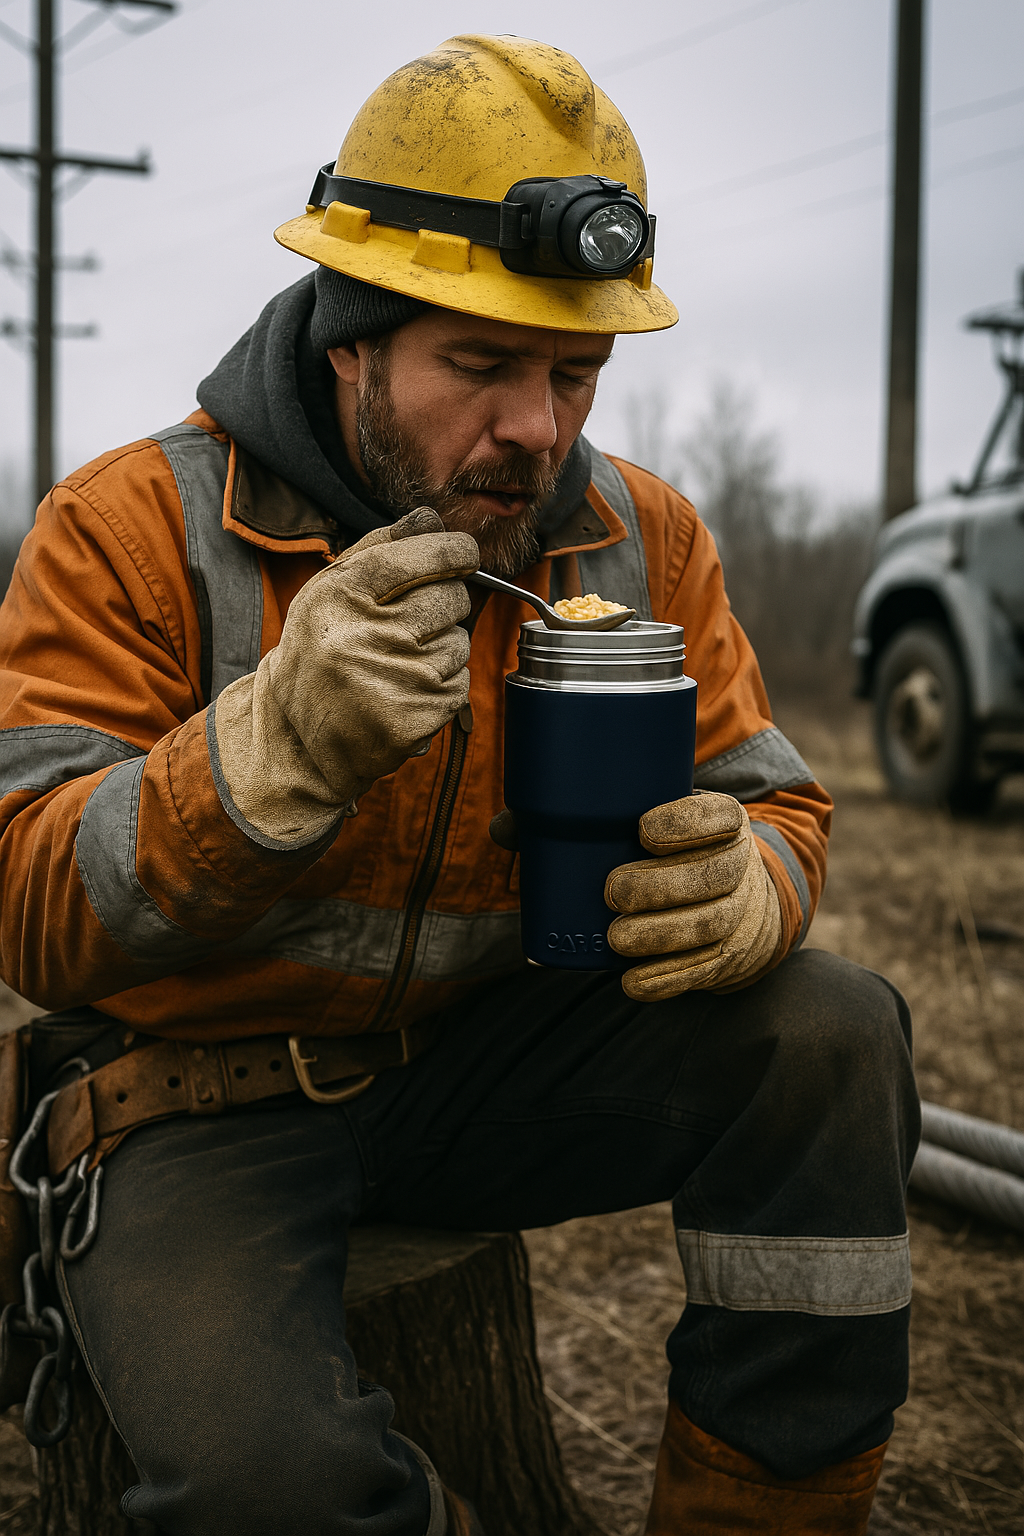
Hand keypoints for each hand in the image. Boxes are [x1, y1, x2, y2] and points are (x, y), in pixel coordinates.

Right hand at [215, 509, 477, 842]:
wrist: (296, 735)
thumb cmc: (321, 651)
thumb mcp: (332, 591)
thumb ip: (381, 548)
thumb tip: (431, 519)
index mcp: (340, 597)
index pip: (414, 556)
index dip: (452, 551)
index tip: (465, 553)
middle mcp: (363, 637)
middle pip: (450, 599)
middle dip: (445, 604)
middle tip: (413, 623)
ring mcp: (391, 680)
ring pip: (459, 643)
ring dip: (442, 650)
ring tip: (399, 663)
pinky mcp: (413, 717)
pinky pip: (459, 683)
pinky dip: (443, 686)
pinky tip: (406, 691)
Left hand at [604, 792, 782, 999]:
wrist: (745, 902)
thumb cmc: (683, 851)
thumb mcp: (677, 819)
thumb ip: (633, 811)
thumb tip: (550, 823)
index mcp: (727, 824)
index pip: (720, 816)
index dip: (684, 824)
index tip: (643, 831)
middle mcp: (740, 867)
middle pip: (712, 876)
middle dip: (660, 886)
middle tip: (612, 892)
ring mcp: (738, 915)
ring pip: (709, 926)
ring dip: (660, 934)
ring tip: (616, 937)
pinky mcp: (727, 957)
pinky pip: (701, 970)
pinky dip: (665, 979)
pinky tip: (632, 980)